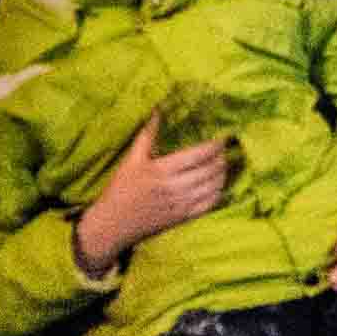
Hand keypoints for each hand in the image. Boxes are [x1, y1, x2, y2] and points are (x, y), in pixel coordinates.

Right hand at [78, 113, 228, 273]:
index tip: (222, 136)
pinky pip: (210, 204)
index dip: (215, 145)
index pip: (199, 154)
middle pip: (211, 169)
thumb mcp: (131, 160)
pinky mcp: (183, 218)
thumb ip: (147, 135)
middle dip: (221, 157)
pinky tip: (218, 184)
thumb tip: (157, 110)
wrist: (112, 225)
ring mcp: (181, 205)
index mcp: (162, 170)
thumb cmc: (121, 190)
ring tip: (222, 163)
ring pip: (214, 186)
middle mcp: (175, 188)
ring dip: (223, 173)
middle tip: (224, 149)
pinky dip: (219, 192)